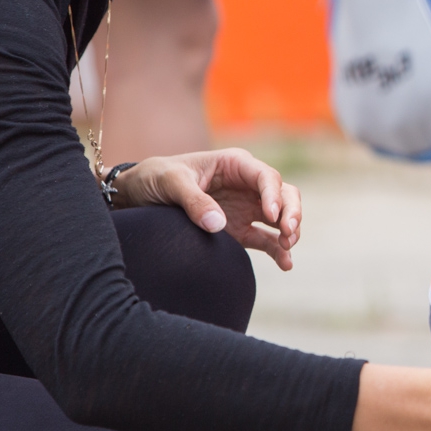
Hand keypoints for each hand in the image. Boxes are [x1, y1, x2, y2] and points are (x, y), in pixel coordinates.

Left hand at [112, 148, 299, 269]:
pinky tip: (286, 265)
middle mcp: (247, 185)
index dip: (274, 196)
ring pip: (281, 217)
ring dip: (289, 231)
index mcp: (235, 165)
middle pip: (284, 194)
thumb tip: (218, 225)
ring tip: (287, 247)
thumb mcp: (171, 183)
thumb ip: (194, 202)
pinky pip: (266, 240)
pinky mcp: (240, 230)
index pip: (267, 177)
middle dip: (292, 212)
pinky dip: (278, 252)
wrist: (139, 194)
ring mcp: (246, 208)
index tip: (270, 216)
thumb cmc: (156, 178)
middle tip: (288, 232)